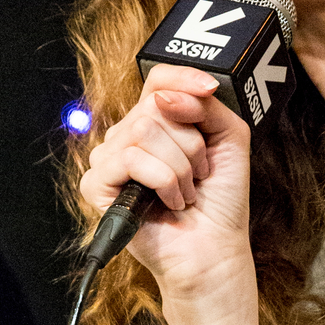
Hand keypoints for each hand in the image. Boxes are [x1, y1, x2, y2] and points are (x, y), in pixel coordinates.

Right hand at [80, 64, 257, 319]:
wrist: (213, 247)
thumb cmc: (219, 200)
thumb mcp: (228, 138)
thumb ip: (207, 105)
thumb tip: (168, 96)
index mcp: (157, 122)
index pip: (157, 80)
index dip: (181, 78)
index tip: (208, 89)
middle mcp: (129, 136)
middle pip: (156, 106)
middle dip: (191, 143)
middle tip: (198, 174)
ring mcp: (109, 159)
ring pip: (143, 130)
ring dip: (180, 167)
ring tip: (185, 192)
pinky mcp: (96, 184)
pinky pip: (130, 158)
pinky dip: (162, 181)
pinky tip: (169, 201)